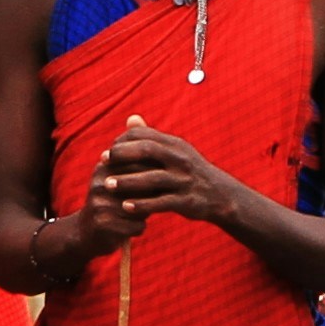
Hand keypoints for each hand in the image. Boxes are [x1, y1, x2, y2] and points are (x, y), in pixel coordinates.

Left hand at [89, 117, 244, 231]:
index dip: (124, 141)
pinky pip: (161, 202)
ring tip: (107, 185)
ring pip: (153, 178)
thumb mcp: (176, 151)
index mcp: (175, 145)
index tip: (109, 152)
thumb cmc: (190, 172)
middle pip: (148, 150)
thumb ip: (152, 137)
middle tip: (103, 162)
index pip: (145, 135)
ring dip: (127, 181)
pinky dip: (142, 205)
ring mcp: (184, 180)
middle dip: (123, 155)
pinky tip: (125, 207)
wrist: (221, 195)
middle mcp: (180, 159)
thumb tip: (130, 118)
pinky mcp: (186, 201)